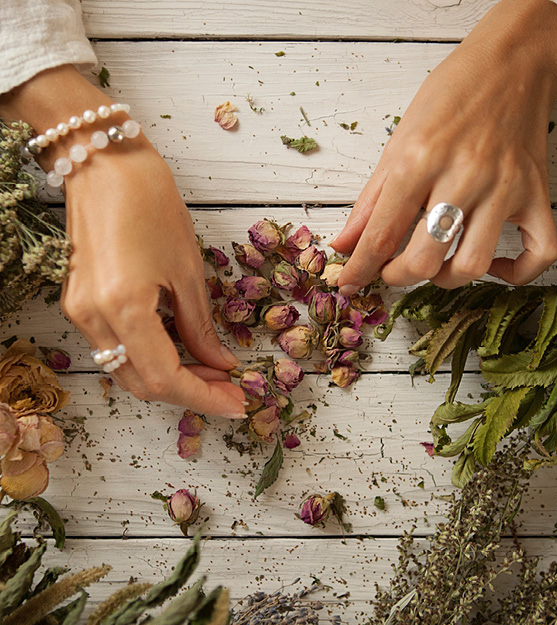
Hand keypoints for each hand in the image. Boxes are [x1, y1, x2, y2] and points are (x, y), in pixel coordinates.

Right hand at [0, 66, 246, 416]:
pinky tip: (181, 351)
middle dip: (190, 392)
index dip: (204, 398)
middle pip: (143, 384)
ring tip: (212, 372)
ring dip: (171, 379)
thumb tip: (219, 364)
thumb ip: (200, 326)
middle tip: (230, 389)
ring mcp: (80, 313)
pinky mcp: (79, 303)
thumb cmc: (151, 204)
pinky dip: (150, 359)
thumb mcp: (187, 269)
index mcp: (124, 309)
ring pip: (127, 372)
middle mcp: (93, 320)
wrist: (103, 164)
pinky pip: (117, 349)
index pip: (166, 378)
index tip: (238, 404)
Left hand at [332, 0, 556, 292]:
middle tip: (393, 269)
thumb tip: (344, 244)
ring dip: (446, 279)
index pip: (382, 235)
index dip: (360, 269)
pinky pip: (540, 252)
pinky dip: (517, 272)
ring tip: (437, 264)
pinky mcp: (538, 193)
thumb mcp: (397, 142)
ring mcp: (505, 187)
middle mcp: (464, 176)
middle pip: (425, 261)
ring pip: (472, 265)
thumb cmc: (450, 96)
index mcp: (419, 160)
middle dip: (398, 277)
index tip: (351, 284)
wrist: (513, 62)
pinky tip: (495, 264)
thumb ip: (370, 201)